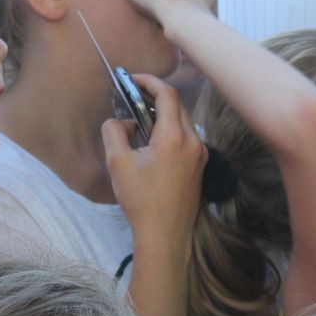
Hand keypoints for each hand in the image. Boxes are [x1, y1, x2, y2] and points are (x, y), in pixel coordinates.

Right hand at [102, 74, 205, 256]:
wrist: (165, 235)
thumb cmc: (141, 200)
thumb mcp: (117, 163)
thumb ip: (114, 131)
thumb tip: (123, 122)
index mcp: (174, 137)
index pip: (167, 94)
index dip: (149, 81)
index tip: (132, 79)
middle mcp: (193, 141)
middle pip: (177, 105)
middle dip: (155, 96)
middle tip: (132, 97)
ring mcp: (200, 155)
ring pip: (183, 121)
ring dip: (163, 114)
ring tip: (140, 120)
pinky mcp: (200, 167)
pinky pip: (187, 137)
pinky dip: (171, 130)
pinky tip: (153, 142)